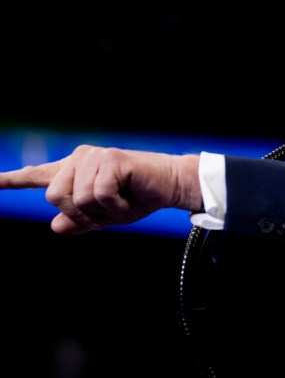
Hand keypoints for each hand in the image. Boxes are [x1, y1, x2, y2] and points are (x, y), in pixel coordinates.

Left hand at [0, 145, 201, 233]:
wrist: (170, 186)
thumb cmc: (139, 198)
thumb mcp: (105, 216)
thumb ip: (79, 221)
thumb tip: (56, 226)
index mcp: (74, 171)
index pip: (36, 176)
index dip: (10, 180)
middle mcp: (79, 159)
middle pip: (54, 197)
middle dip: (81, 214)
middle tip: (108, 212)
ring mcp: (94, 157)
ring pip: (77, 199)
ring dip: (102, 211)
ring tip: (122, 203)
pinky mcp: (110, 160)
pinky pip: (98, 195)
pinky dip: (116, 206)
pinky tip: (129, 196)